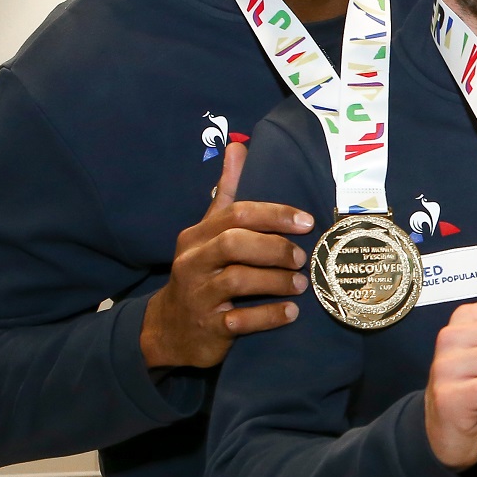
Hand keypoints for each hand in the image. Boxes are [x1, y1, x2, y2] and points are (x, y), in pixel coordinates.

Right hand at [140, 142, 312, 369]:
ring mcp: (199, 296)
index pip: (237, 213)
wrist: (169, 330)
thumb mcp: (208, 232)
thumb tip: (239, 147)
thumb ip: (227, 193)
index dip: (275, 214)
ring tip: (300, 284)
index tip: (306, 221)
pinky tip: (290, 313)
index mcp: (198, 236)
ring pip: (238, 280)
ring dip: (276, 281)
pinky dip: (268, 316)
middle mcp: (193, 262)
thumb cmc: (201, 272)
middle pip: (234, 242)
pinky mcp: (208, 328)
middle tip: (302, 257)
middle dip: (275, 248)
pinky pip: (240, 320)